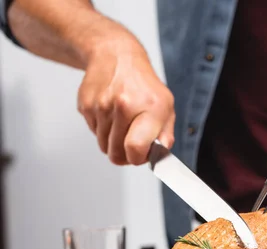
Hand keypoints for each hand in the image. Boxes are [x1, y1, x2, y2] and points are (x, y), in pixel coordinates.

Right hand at [77, 41, 174, 164]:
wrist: (116, 56)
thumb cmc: (143, 85)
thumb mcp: (166, 106)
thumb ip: (166, 135)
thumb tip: (161, 157)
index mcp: (149, 108)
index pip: (135, 148)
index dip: (137, 158)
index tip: (140, 155)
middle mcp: (124, 105)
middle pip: (116, 153)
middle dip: (124, 155)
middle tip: (131, 144)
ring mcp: (102, 105)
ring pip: (103, 145)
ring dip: (113, 142)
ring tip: (122, 124)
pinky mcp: (85, 105)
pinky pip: (93, 132)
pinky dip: (102, 129)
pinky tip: (110, 114)